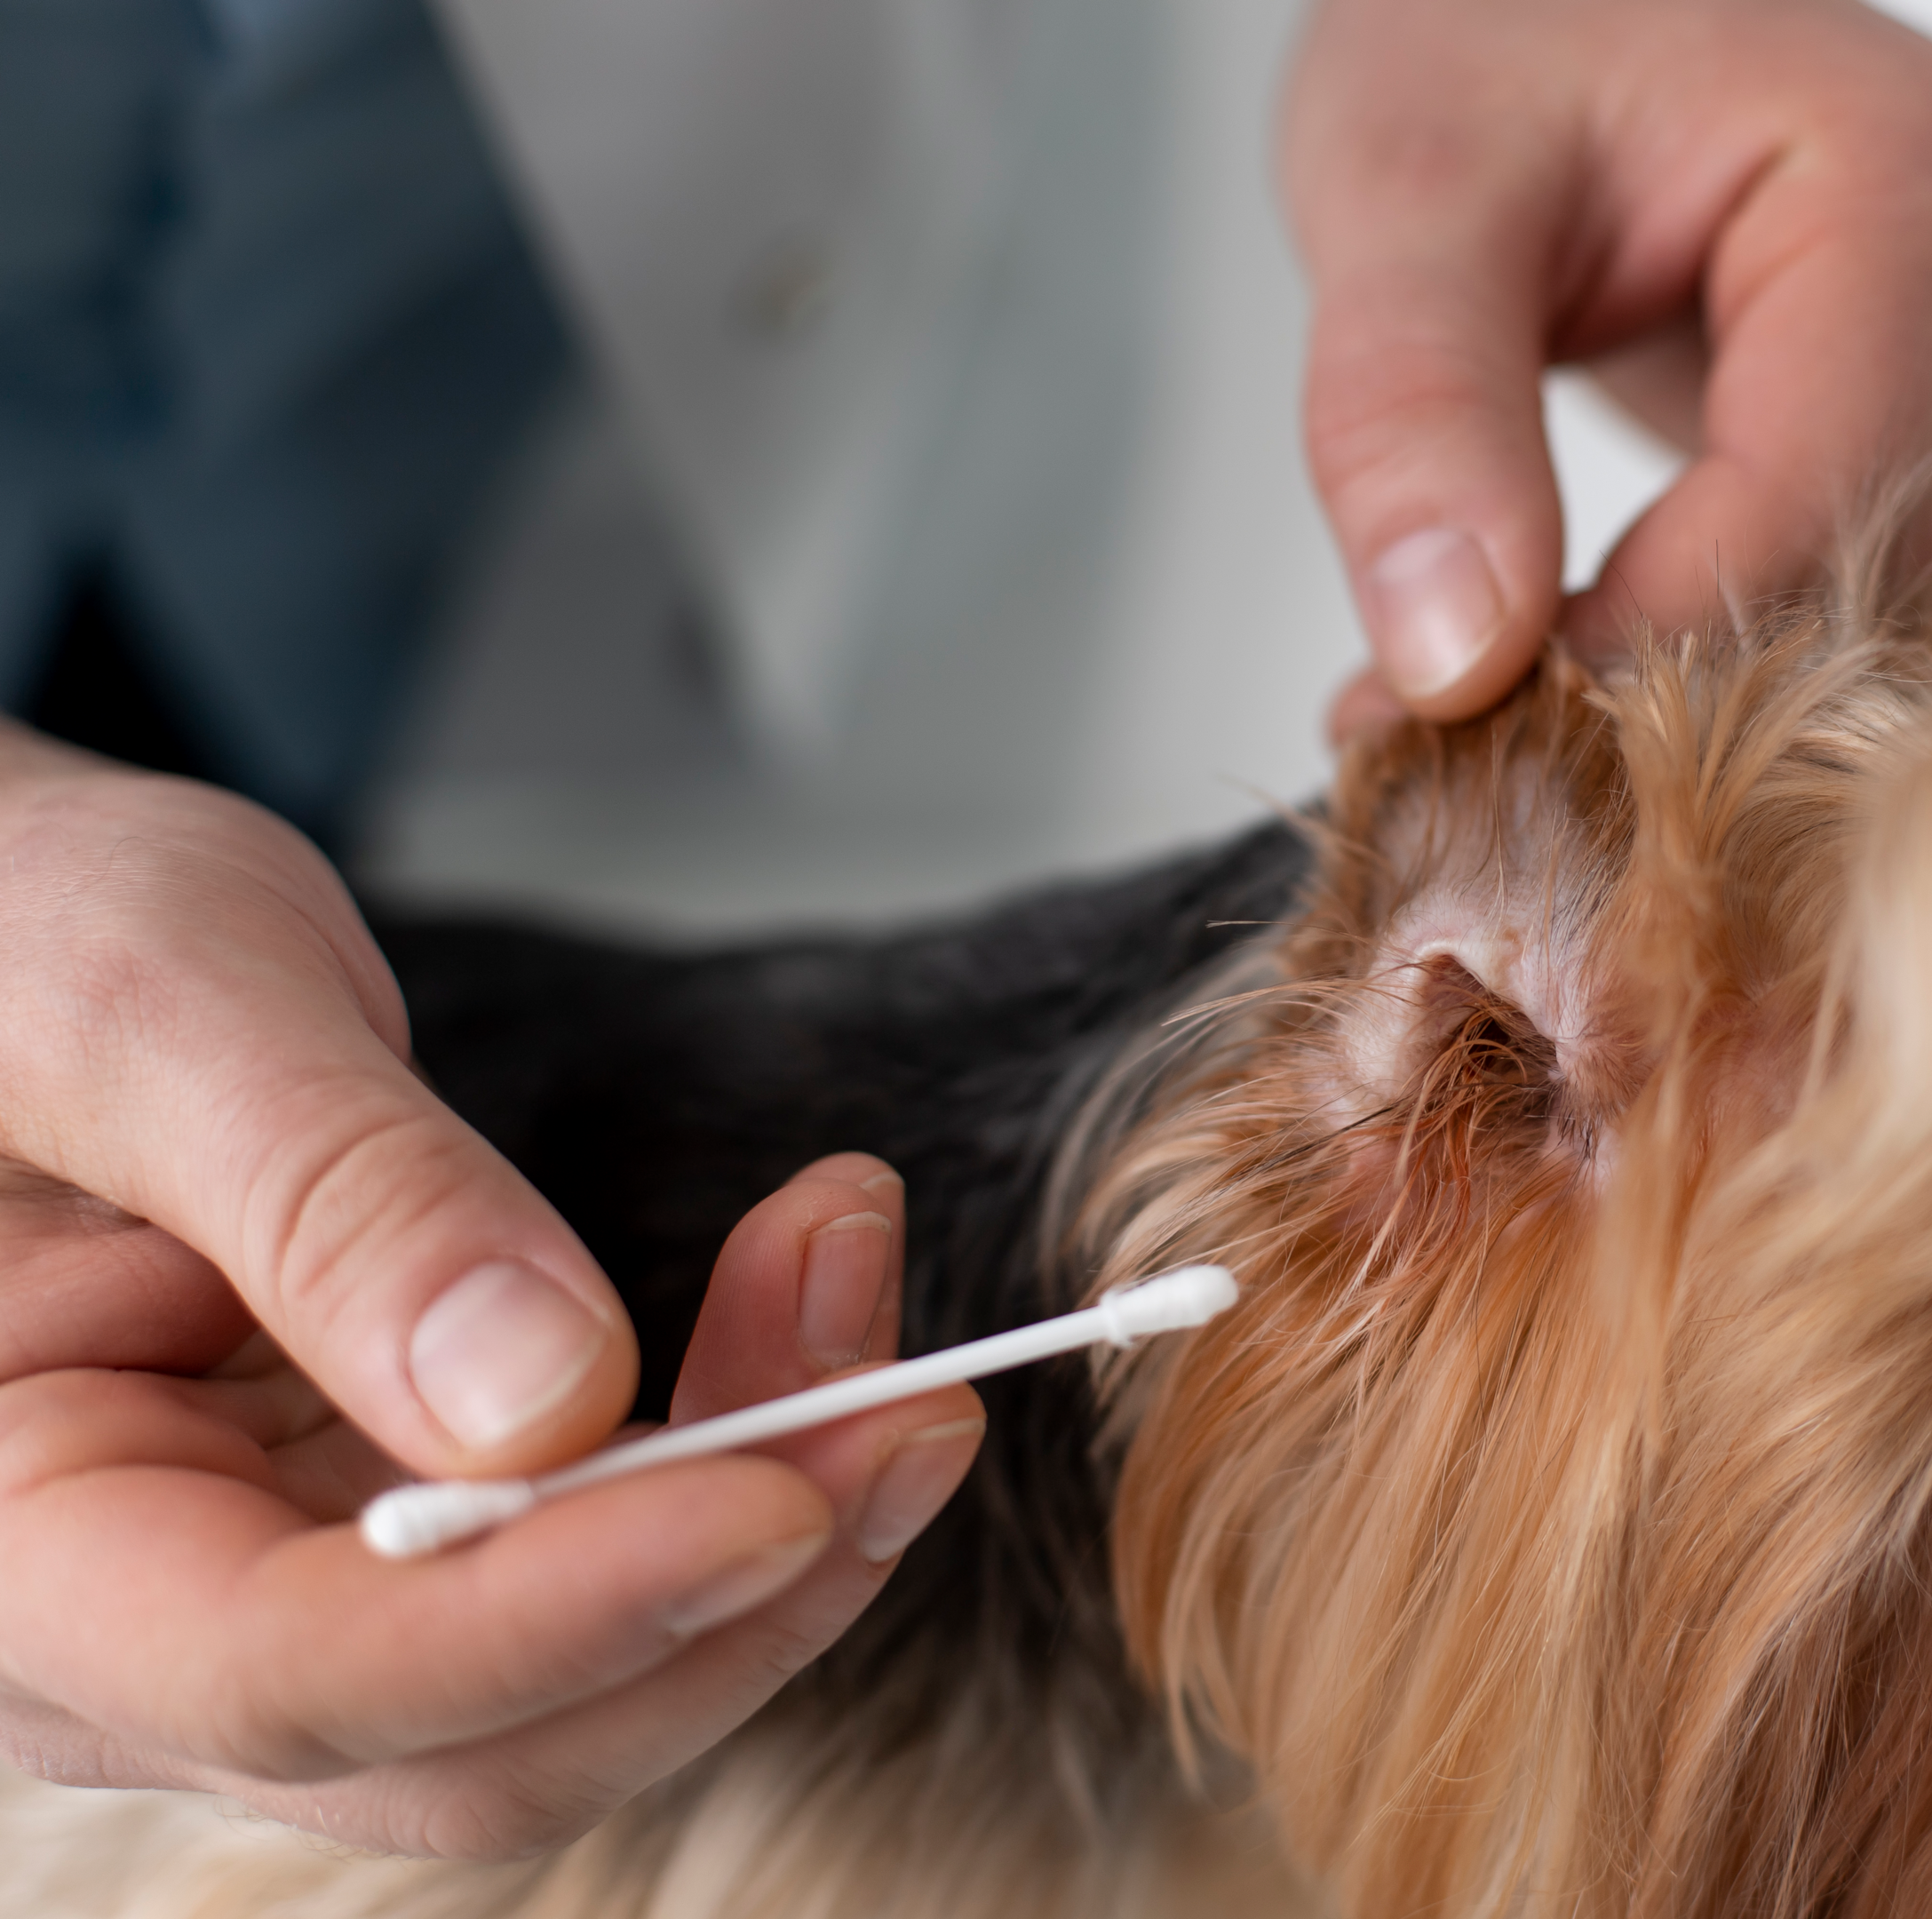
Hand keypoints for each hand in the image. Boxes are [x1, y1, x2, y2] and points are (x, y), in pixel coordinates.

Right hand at [0, 727, 977, 1853]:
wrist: (10, 931)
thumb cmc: (12, 940)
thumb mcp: (149, 1006)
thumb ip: (327, 1200)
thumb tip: (547, 1398)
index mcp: (7, 1544)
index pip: (294, 1674)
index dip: (557, 1612)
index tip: (775, 1492)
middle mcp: (138, 1632)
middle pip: (479, 1734)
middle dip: (726, 1589)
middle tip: (912, 1405)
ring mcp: (277, 1594)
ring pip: (575, 1665)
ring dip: (769, 1499)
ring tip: (858, 1274)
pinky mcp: (391, 1527)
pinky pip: (594, 1548)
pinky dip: (728, 1433)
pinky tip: (804, 1292)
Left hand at [1286, 0, 1931, 731]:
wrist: (1546, 2)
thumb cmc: (1491, 34)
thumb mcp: (1404, 189)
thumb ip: (1414, 413)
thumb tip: (1453, 661)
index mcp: (1928, 190)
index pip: (1807, 514)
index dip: (1632, 652)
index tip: (1451, 720)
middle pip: (1857, 593)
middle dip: (1643, 685)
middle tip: (1426, 735)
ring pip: (1864, 633)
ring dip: (1672, 692)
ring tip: (1489, 670)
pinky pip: (1854, 610)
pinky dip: (1705, 659)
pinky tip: (1572, 639)